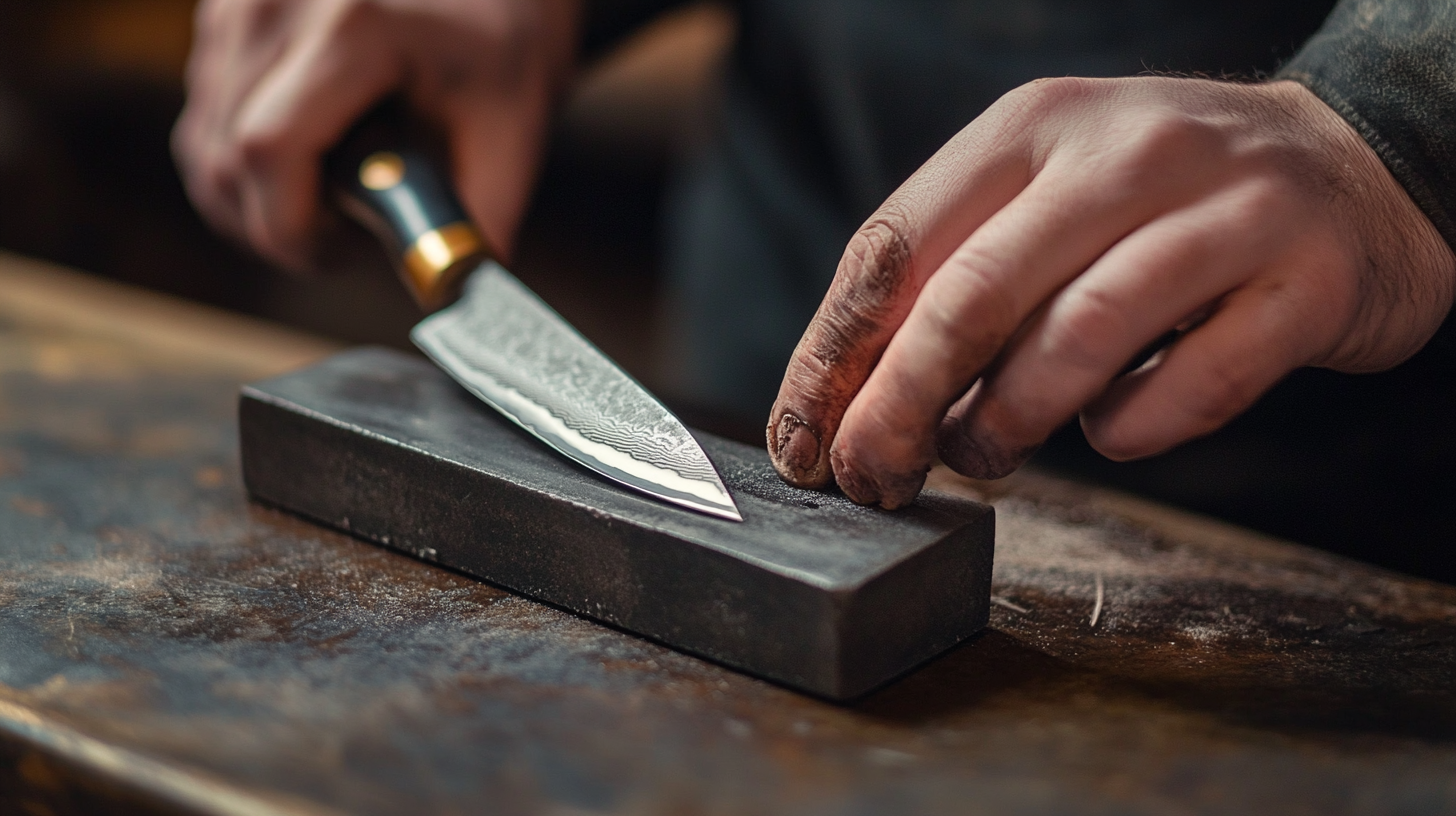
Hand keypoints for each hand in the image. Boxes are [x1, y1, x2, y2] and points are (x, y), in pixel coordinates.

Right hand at [173, 0, 577, 270]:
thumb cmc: (505, 48)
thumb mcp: (512, 138)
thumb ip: (475, 229)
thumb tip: (448, 306)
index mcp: (350, 25)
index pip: (267, 152)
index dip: (292, 231)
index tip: (341, 255)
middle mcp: (275, 2)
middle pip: (222, 158)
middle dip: (278, 226)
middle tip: (348, 237)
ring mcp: (238, 2)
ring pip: (202, 144)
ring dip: (257, 200)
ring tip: (338, 197)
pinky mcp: (222, 11)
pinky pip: (205, 114)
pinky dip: (243, 162)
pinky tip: (312, 158)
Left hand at [767, 76, 1455, 507]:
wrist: (1359, 167)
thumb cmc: (1165, 204)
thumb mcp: (1049, 196)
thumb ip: (958, 276)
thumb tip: (848, 398)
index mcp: (1035, 126)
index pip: (897, 243)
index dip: (834, 355)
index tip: (802, 438)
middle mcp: (1127, 153)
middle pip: (973, 294)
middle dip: (898, 405)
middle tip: (870, 475)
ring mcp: (1226, 214)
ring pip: (1079, 336)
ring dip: (1007, 422)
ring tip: (984, 455)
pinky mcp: (1306, 286)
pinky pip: (1192, 386)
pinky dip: (1130, 430)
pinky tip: (1110, 429)